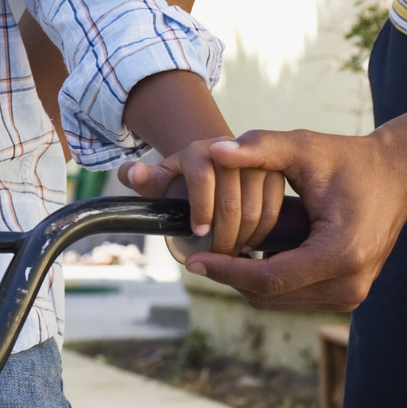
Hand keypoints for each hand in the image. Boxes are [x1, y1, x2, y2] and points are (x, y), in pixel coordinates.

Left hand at [120, 137, 286, 257]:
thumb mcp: (160, 180)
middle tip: (217, 257)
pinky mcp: (275, 174)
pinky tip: (250, 246)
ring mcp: (256, 161)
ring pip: (255, 206)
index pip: (201, 178)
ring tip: (232, 255)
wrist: (215, 167)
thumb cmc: (183, 179)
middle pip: (231, 199)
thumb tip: (130, 173)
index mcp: (200, 150)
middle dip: (223, 233)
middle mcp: (231, 151)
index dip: (200, 208)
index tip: (198, 233)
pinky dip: (263, 232)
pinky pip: (274, 208)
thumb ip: (142, 178)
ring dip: (244, 236)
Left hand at [187, 129, 406, 310]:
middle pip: (270, 296)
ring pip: (279, 302)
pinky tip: (250, 256)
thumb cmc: (349, 160)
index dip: (227, 271)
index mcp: (341, 253)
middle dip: (232, 277)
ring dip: (247, 282)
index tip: (194, 261)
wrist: (398, 177)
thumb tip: (216, 152)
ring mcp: (351, 295)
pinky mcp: (348, 296)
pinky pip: (294, 297)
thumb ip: (260, 146)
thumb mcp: (305, 147)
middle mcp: (350, 284)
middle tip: (201, 255)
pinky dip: (268, 282)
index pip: (268, 278)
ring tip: (221, 254)